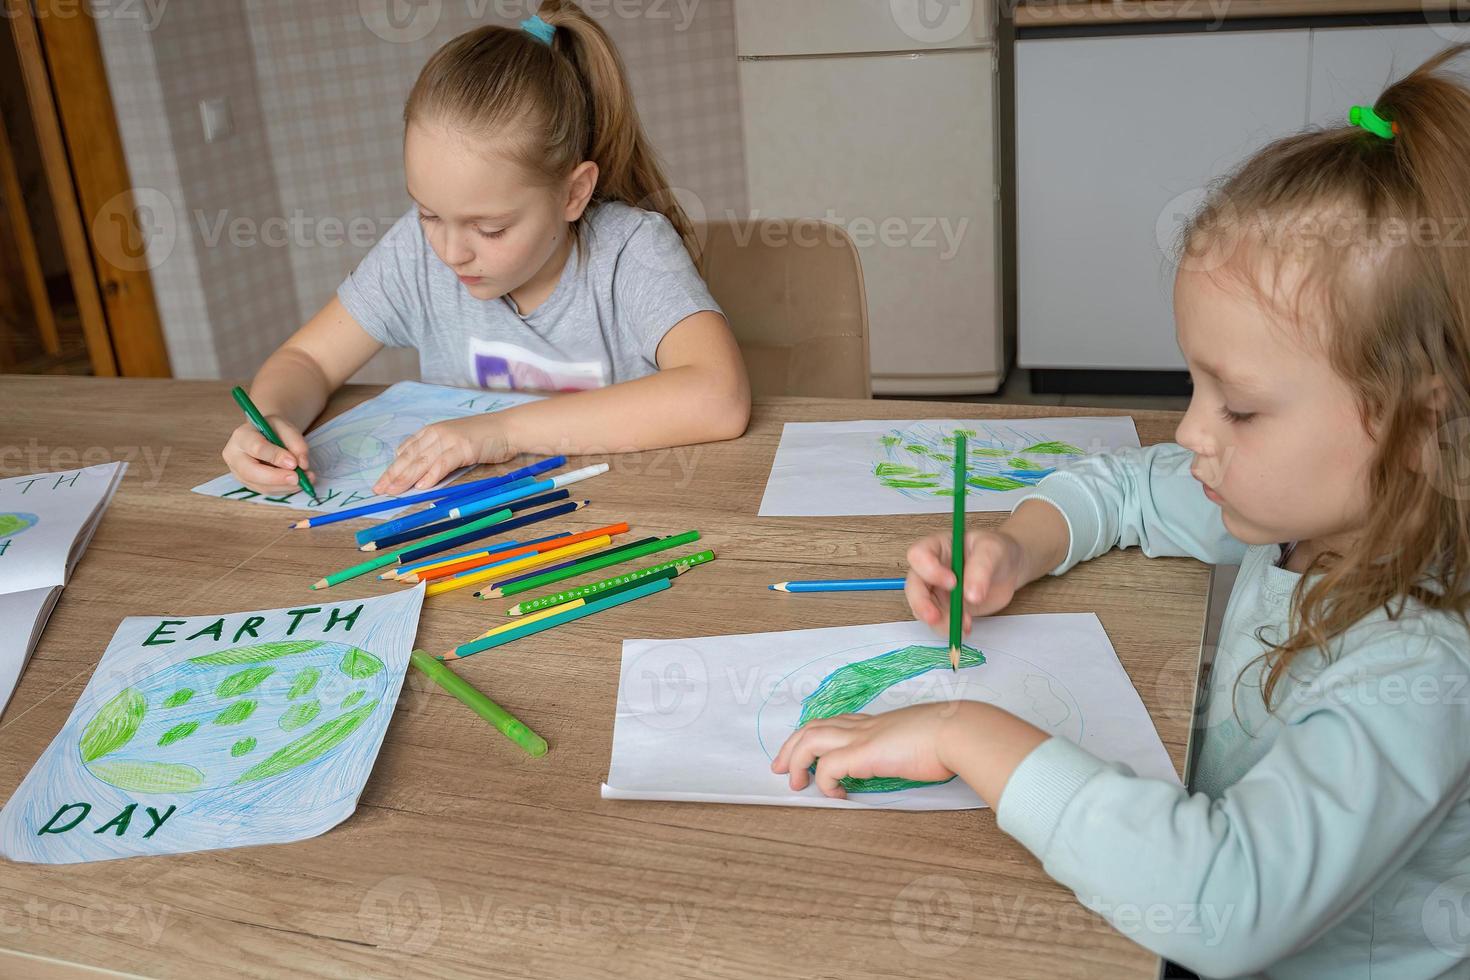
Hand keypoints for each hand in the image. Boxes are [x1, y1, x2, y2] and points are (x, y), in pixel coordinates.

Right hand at [222, 418, 314, 494]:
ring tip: (305, 480)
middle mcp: (235, 457)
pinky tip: (298, 483)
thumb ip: (296, 443)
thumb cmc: (274, 430)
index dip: (276, 457)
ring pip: (261, 485)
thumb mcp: (286, 427)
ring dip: (285, 486)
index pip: (257, 448)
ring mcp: (240, 474)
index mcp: (241, 436)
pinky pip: (268, 491)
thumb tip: (302, 464)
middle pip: (251, 472)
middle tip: (297, 479)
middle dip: (277, 478)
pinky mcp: (249, 484)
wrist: (265, 436)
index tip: (294, 463)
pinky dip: (285, 489)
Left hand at [373, 416, 513, 495]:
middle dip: (393, 474)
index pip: (407, 451)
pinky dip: (431, 475)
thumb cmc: (483, 437)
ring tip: (394, 491)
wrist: (507, 428)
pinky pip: (442, 463)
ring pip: (422, 461)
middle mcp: (437, 433)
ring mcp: (449, 439)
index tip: (382, 482)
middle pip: (410, 457)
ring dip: (406, 477)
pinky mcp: (463, 447)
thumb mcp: (454, 441)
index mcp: (432, 431)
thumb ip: (436, 451)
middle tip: (379, 490)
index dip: (393, 468)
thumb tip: (417, 469)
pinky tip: (421, 486)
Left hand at [771, 701, 1047, 804]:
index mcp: (878, 723)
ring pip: (811, 740)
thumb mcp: (926, 743)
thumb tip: (921, 761)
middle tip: (780, 766)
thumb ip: (913, 750)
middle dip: (791, 746)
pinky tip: (835, 794)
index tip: (809, 751)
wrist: (960, 731)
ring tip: (794, 782)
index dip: (817, 734)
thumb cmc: (952, 739)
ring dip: (796, 760)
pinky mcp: (864, 753)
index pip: (837, 722)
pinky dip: (825, 781)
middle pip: (814, 727)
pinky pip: (828, 767)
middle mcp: (865, 726)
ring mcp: (862, 737)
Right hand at [906, 529, 1025, 635]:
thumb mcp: (992, 550)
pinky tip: (966, 627)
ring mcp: (936, 590)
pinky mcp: (945, 608)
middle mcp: (931, 569)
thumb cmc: (998, 552)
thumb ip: (980, 569)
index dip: (929, 570)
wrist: (1009, 570)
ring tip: (964, 624)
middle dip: (921, 603)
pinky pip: (939, 621)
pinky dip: (949, 628)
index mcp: (937, 547)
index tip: (953, 582)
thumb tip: (971, 595)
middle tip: (935, 617)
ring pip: (923, 608)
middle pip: (913, 585)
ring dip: (939, 621)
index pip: (918, 555)